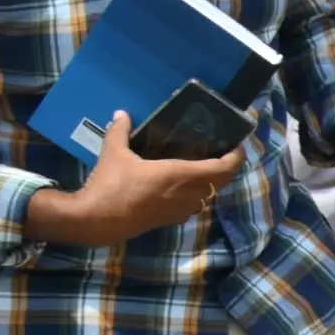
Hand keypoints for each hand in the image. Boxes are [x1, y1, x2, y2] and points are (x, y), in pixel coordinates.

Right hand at [25, 109, 243, 246]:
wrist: (97, 221)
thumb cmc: (111, 185)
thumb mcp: (114, 153)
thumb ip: (120, 131)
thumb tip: (121, 113)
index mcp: (181, 175)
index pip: (223, 168)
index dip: (235, 157)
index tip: (237, 146)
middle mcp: (189, 194)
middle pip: (221, 182)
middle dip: (225, 168)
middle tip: (220, 153)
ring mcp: (182, 210)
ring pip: (209, 195)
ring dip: (211, 183)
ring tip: (203, 167)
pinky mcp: (171, 220)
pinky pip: (194, 206)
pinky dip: (196, 195)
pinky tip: (183, 186)